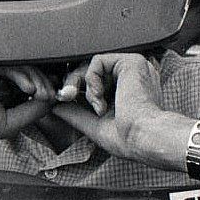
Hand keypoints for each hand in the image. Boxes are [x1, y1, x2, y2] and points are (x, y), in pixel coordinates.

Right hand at [0, 66, 54, 150]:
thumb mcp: (10, 123)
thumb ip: (32, 111)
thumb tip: (53, 100)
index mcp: (0, 94)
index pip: (28, 86)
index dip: (45, 90)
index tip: (58, 98)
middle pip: (28, 74)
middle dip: (45, 84)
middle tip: (53, 96)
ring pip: (21, 67)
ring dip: (37, 80)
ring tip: (40, 94)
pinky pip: (9, 64)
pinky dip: (23, 75)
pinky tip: (28, 89)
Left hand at [53, 52, 175, 163]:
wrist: (144, 138)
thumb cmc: (127, 138)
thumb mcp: (94, 124)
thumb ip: (76, 113)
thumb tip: (55, 107)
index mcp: (128, 91)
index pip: (96, 82)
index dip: (77, 89)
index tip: (64, 100)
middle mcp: (132, 77)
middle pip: (91, 71)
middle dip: (73, 84)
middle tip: (65, 97)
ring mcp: (133, 69)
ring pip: (93, 64)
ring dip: (84, 86)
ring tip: (96, 106)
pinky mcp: (132, 62)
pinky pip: (98, 61)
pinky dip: (91, 79)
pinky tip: (99, 97)